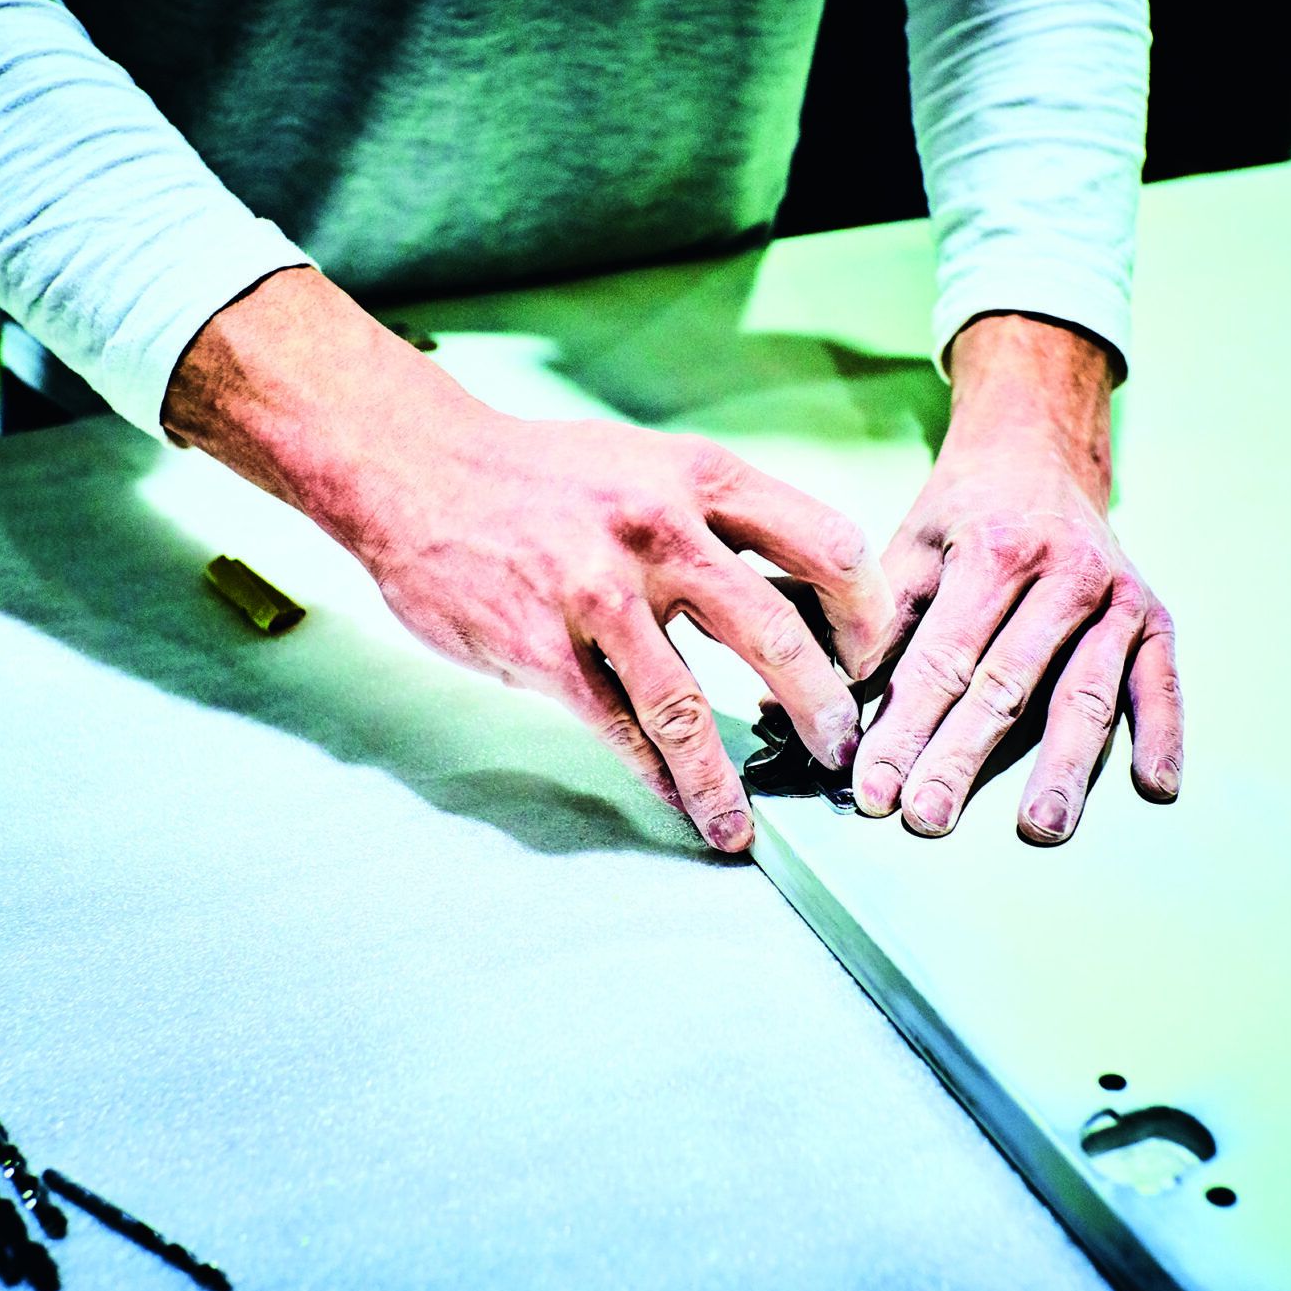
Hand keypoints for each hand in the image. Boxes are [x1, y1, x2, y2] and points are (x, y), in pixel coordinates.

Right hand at [165, 267, 891, 852]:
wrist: (416, 467)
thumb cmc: (541, 476)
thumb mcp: (648, 467)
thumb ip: (719, 526)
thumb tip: (800, 601)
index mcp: (699, 477)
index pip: (824, 543)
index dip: (866, 612)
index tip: (873, 659)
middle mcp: (658, 530)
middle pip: (775, 631)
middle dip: (822, 706)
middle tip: (840, 750)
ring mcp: (597, 592)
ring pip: (688, 705)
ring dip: (727, 776)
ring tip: (746, 823)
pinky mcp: (540, 648)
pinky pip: (615, 730)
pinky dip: (656, 778)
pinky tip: (681, 805)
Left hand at [851, 314, 1180, 841]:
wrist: (1042, 448)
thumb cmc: (966, 511)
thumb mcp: (909, 545)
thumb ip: (868, 623)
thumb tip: (803, 698)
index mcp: (992, 552)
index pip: (941, 659)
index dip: (904, 726)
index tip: (872, 786)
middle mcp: (1062, 572)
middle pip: (1007, 683)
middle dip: (962, 756)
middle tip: (929, 816)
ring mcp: (1115, 595)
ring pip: (1085, 693)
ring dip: (1063, 766)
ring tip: (1039, 824)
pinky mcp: (1154, 616)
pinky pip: (1160, 682)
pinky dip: (1163, 734)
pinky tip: (1154, 787)